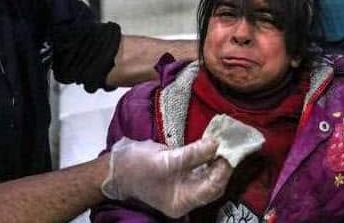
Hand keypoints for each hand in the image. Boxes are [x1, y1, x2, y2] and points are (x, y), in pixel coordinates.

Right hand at [101, 137, 232, 217]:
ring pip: (207, 174)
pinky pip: (198, 167)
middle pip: (213, 183)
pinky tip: (210, 144)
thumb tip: (216, 145)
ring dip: (215, 159)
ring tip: (222, 142)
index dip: (223, 170)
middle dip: (222, 165)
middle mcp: (186, 197)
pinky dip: (205, 156)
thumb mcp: (166, 160)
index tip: (229, 150)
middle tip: (229, 144)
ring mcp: (182, 185)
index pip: (213, 188)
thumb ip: (193, 154)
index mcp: (182, 201)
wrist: (114, 166)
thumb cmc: (137, 166)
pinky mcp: (179, 173)